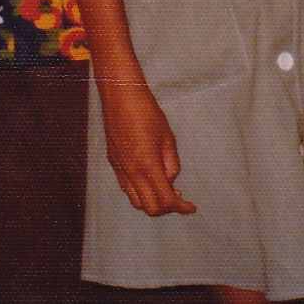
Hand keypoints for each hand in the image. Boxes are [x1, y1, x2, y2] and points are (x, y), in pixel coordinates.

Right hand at [99, 81, 196, 216]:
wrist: (120, 95)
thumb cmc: (147, 112)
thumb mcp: (168, 139)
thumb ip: (171, 165)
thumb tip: (170, 181)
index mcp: (148, 165)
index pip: (166, 200)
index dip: (181, 208)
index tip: (191, 206)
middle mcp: (130, 170)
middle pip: (149, 208)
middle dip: (166, 208)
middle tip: (178, 198)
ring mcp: (119, 167)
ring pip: (134, 200)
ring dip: (151, 200)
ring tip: (163, 188)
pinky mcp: (112, 161)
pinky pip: (125, 186)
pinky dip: (139, 190)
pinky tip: (148, 177)